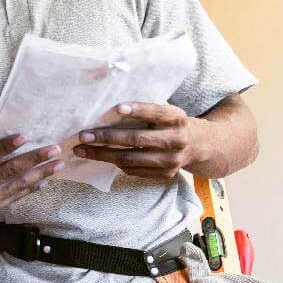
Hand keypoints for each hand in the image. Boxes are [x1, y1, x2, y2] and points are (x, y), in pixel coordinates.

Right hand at [0, 132, 63, 227]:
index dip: (5, 147)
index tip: (23, 137)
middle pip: (8, 173)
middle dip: (34, 160)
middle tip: (54, 149)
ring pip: (16, 187)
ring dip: (40, 175)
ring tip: (57, 164)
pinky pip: (13, 199)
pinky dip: (30, 190)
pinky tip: (44, 181)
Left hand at [74, 103, 199, 180]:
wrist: (200, 145)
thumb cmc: (171, 124)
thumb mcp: (167, 113)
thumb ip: (147, 112)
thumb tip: (108, 111)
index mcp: (177, 119)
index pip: (156, 113)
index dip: (138, 110)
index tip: (117, 108)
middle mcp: (176, 140)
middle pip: (137, 139)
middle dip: (107, 137)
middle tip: (84, 135)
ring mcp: (171, 160)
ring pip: (131, 158)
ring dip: (102, 154)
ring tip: (82, 149)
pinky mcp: (165, 174)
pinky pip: (133, 170)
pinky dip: (114, 163)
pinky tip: (98, 157)